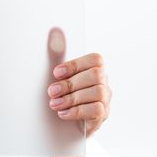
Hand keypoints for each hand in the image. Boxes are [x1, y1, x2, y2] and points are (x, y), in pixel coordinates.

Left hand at [46, 28, 111, 156]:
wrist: (62, 126)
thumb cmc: (61, 95)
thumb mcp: (58, 76)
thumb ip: (57, 54)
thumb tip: (54, 30)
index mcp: (94, 69)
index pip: (95, 60)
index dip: (75, 64)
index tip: (55, 73)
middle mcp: (104, 83)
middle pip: (96, 75)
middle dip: (70, 83)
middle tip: (51, 92)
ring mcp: (105, 100)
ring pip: (97, 92)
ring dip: (72, 98)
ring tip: (55, 104)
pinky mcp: (102, 116)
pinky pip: (97, 110)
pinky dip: (77, 111)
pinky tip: (63, 113)